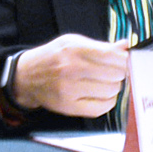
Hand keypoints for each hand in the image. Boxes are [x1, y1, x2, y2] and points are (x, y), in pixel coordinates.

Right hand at [8, 34, 128, 116]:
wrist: (27, 76)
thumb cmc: (53, 57)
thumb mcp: (73, 43)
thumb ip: (100, 46)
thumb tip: (125, 46)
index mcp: (73, 49)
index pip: (111, 56)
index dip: (122, 60)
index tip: (122, 61)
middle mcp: (70, 68)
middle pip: (115, 74)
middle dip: (119, 74)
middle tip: (113, 73)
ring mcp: (69, 89)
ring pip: (111, 91)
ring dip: (113, 88)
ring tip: (104, 83)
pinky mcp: (69, 106)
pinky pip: (101, 108)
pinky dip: (107, 102)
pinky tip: (101, 95)